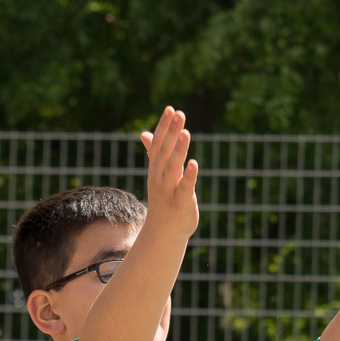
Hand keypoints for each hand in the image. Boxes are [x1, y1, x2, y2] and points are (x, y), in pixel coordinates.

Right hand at [138, 107, 199, 241]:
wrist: (164, 232)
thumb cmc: (164, 200)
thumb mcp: (159, 174)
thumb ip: (154, 153)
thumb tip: (145, 133)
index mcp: (156, 169)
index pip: (158, 143)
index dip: (164, 126)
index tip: (170, 109)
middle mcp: (159, 177)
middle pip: (165, 151)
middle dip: (171, 132)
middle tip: (179, 113)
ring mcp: (169, 190)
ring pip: (173, 167)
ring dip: (178, 150)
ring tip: (185, 132)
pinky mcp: (181, 202)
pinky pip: (184, 187)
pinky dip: (189, 175)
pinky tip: (194, 163)